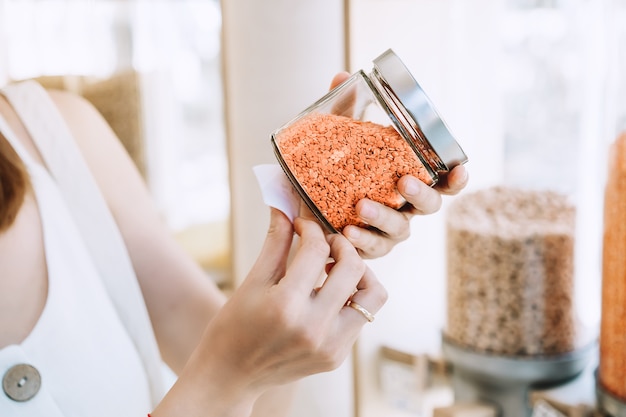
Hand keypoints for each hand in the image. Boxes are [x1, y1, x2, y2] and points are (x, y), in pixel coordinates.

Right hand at [156, 208, 386, 415]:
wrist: (230, 376)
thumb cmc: (233, 326)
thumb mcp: (252, 281)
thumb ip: (275, 242)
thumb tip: (284, 205)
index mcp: (285, 306)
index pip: (315, 250)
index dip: (310, 228)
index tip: (302, 226)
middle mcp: (313, 328)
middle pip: (353, 267)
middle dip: (341, 245)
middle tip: (326, 243)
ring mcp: (330, 346)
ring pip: (372, 294)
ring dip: (358, 273)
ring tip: (336, 269)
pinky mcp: (337, 356)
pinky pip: (361, 316)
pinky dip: (350, 297)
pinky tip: (328, 293)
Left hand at [327, 72, 469, 258]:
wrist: (304, 207)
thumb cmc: (332, 174)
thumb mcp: (336, 141)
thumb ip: (343, 113)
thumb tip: (341, 76)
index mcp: (407, 179)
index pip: (442, 181)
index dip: (456, 179)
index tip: (460, 170)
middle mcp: (404, 206)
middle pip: (429, 207)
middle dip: (421, 195)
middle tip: (403, 182)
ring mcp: (388, 230)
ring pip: (400, 229)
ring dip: (384, 217)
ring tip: (361, 206)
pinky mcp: (368, 248)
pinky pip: (372, 249)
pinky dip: (362, 240)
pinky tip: (346, 230)